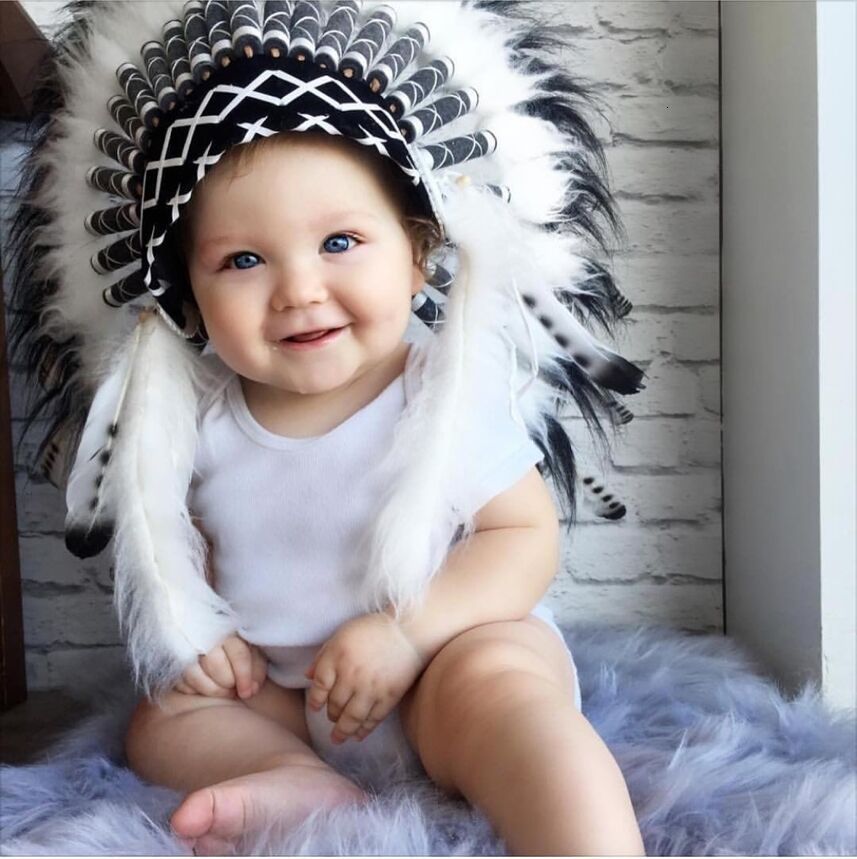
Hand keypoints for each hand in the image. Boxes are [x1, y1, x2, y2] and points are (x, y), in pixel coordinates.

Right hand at [174, 634, 267, 699]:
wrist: (205, 632)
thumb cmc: (234, 645)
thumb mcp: (251, 649)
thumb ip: (256, 667)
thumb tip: (252, 689)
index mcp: (229, 630)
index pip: (238, 653)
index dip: (244, 676)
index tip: (247, 693)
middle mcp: (206, 636)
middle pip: (215, 664)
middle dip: (227, 682)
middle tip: (233, 688)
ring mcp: (186, 647)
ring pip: (195, 674)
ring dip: (211, 690)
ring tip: (222, 692)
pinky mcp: (173, 660)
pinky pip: (180, 682)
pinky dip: (194, 690)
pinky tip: (205, 688)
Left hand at [304, 613, 424, 744]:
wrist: (408, 630)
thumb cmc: (372, 629)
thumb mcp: (342, 634)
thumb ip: (324, 655)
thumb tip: (307, 675)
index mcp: (337, 656)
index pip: (319, 686)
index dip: (315, 700)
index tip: (315, 707)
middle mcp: (351, 675)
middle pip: (334, 704)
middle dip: (331, 714)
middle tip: (332, 718)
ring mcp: (370, 688)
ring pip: (351, 718)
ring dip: (343, 731)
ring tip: (339, 738)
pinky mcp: (389, 696)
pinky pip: (373, 719)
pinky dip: (364, 730)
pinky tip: (359, 735)